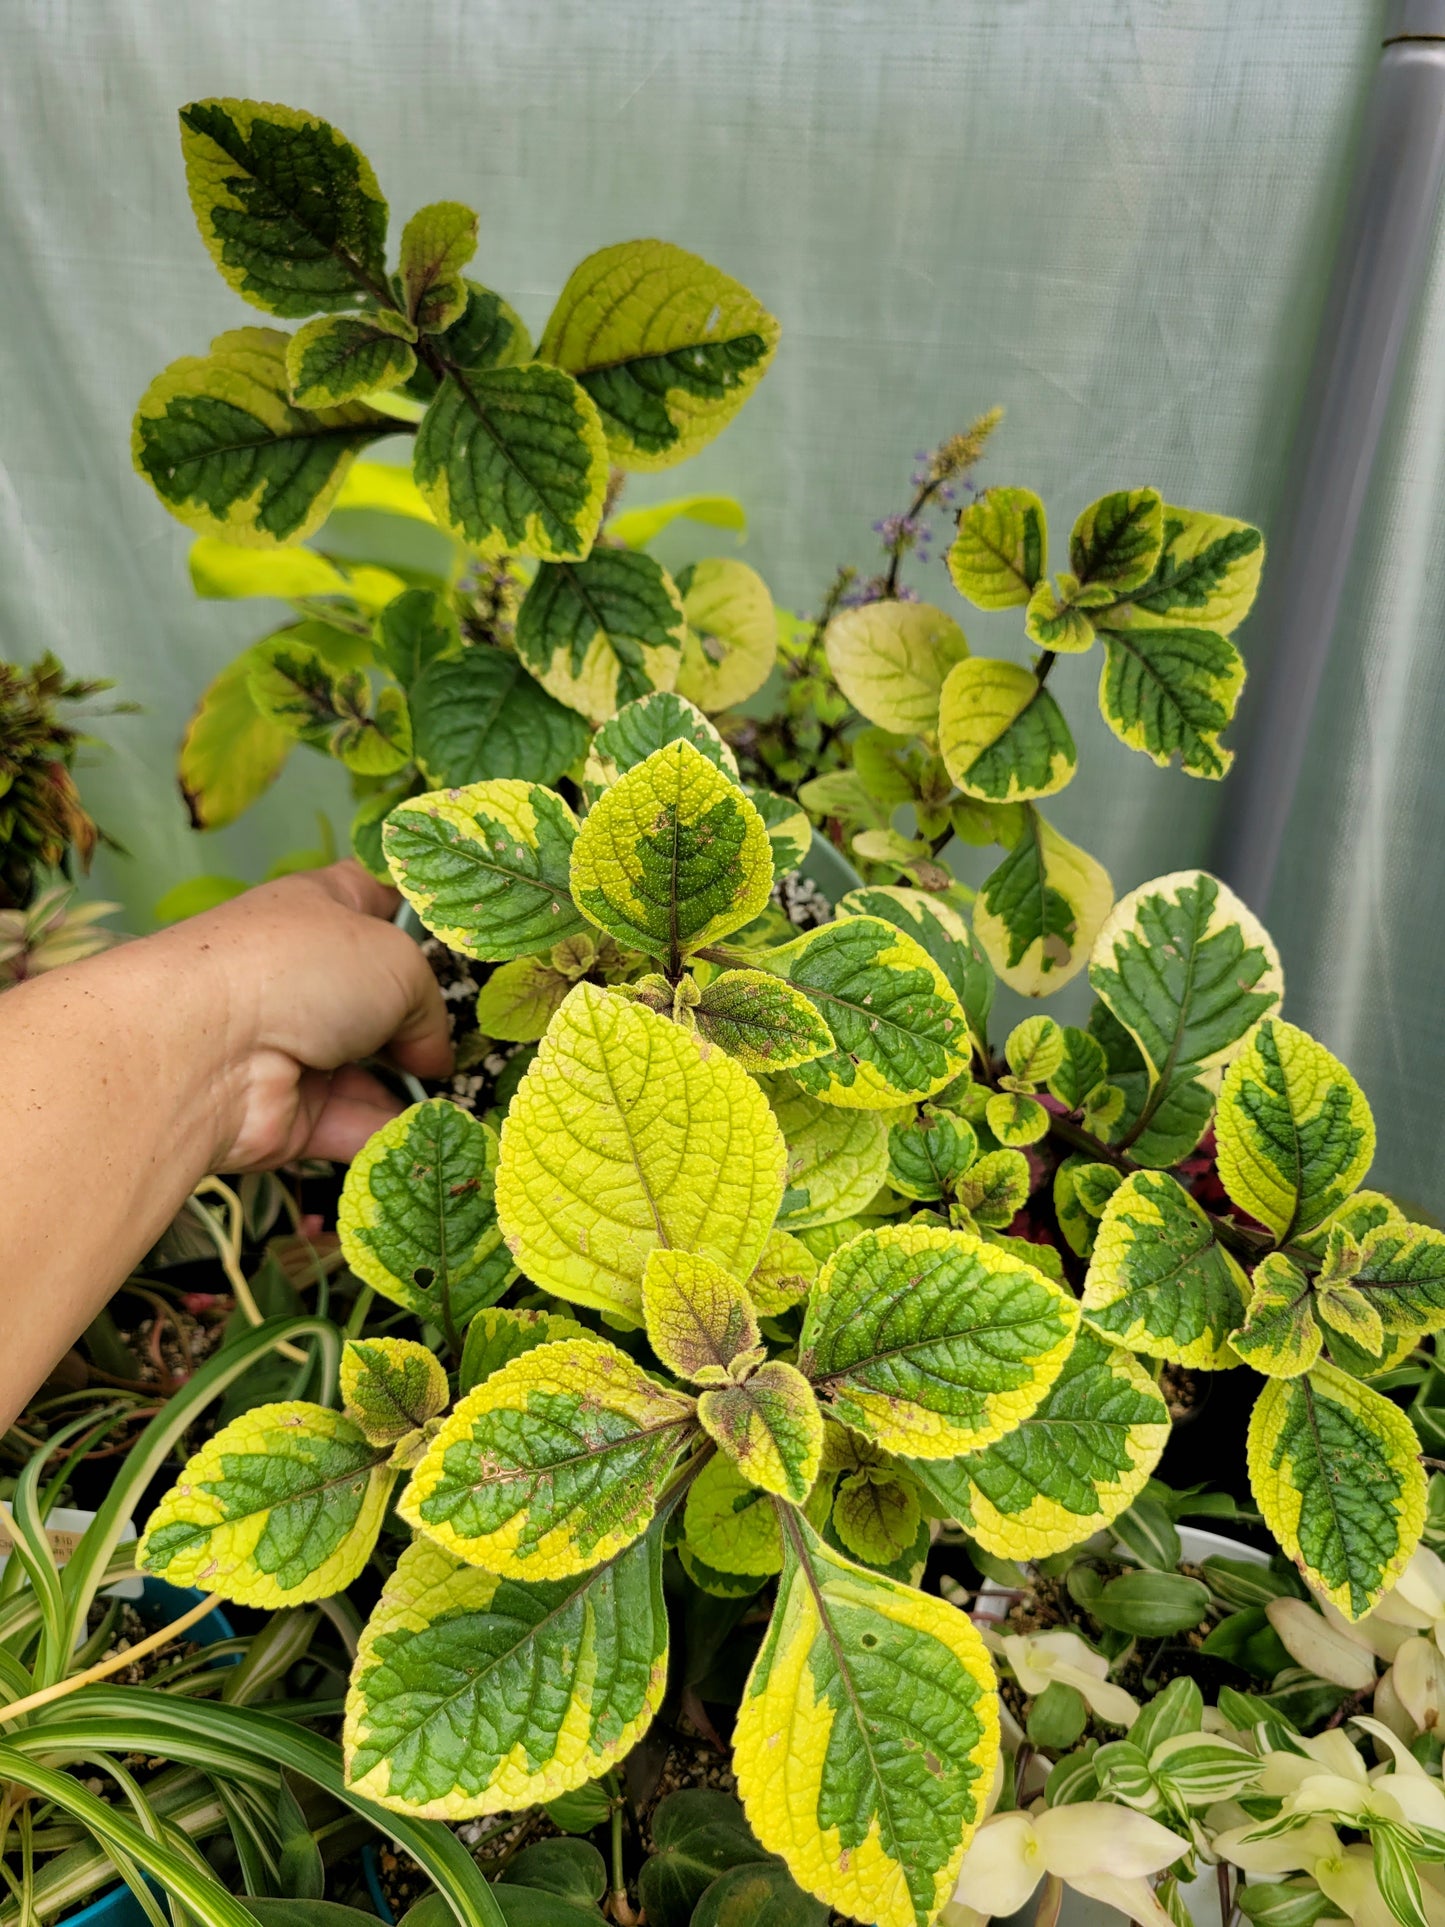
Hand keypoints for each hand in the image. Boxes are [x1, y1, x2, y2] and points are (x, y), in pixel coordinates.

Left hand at [162, 860, 452, 1169]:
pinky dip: (392, 1133)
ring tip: (470, 1096)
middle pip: (382, 997)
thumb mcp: (397, 961)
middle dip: (428, 1020)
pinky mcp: (291, 1113)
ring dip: (416, 1086)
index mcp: (321, 910)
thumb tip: (431, 1054)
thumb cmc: (299, 969)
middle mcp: (305, 976)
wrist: (206, 1052)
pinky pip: (354, 1124)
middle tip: (481, 1037)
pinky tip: (437, 1135)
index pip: (377, 899)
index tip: (470, 939)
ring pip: (372, 1069)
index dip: (421, 914)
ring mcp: (296, 1047)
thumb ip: (430, 1007)